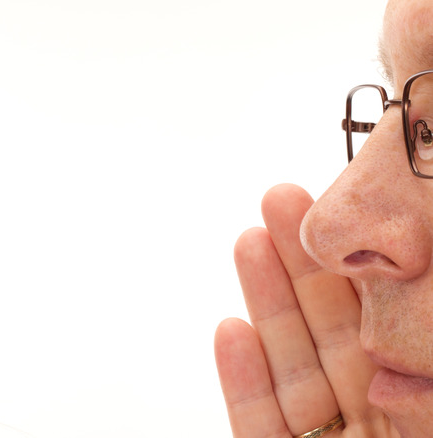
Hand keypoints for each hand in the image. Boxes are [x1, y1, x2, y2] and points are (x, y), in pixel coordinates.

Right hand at [214, 184, 396, 436]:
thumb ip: (425, 398)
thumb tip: (396, 346)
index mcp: (414, 406)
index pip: (387, 331)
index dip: (359, 274)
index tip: (342, 221)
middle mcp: (369, 421)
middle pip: (329, 335)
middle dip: (300, 266)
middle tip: (281, 204)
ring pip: (289, 369)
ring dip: (265, 302)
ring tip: (248, 242)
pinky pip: (256, 421)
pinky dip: (241, 379)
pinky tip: (231, 331)